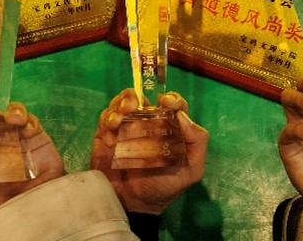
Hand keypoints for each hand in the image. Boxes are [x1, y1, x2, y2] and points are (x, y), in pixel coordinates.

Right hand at [91, 89, 208, 213]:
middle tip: (132, 106)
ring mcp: (126, 128)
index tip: (165, 102)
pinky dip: (107, 123)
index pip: (171, 103)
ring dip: (118, 106)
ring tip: (118, 120)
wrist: (137, 206)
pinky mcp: (107, 136)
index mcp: (169, 126)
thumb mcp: (191, 169)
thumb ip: (197, 142)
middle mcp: (147, 123)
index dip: (170, 98)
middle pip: (140, 97)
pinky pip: (105, 119)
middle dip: (133, 95)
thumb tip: (183, 115)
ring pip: (120, 103)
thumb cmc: (165, 186)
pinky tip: (111, 140)